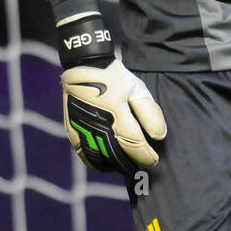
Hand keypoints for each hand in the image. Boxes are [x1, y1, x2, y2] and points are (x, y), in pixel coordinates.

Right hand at [62, 59, 166, 174]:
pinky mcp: (72, 128)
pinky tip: (106, 164)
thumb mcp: (138, 89)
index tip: (153, 160)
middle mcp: (98, 121)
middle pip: (117, 155)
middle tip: (142, 165)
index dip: (145, 156)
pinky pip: (83, 153)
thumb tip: (159, 137)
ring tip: (126, 166)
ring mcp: (82, 126)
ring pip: (99, 157)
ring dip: (115, 165)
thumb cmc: (115, 77)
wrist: (85, 64)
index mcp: (117, 111)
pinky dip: (95, 162)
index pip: (134, 143)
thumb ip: (150, 113)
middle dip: (132, 163)